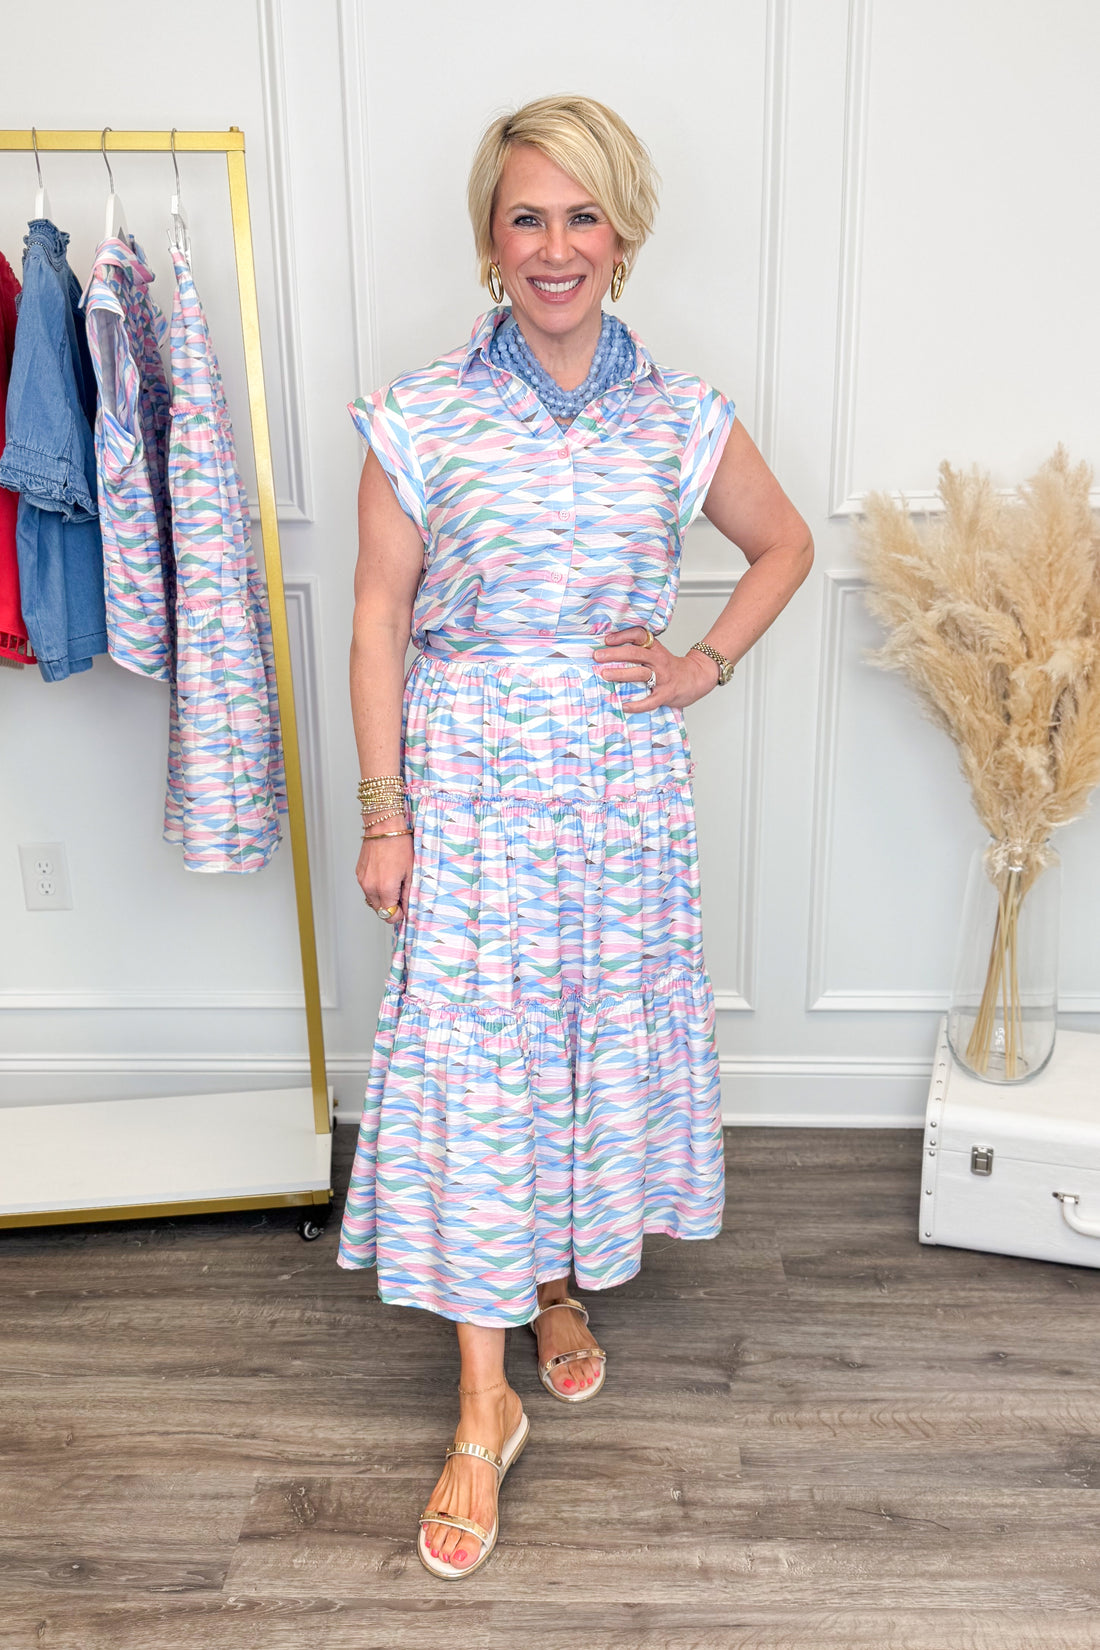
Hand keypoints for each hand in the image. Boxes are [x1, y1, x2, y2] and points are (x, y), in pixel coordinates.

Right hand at [357, 833, 412, 923]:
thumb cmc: (399, 845)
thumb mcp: (411, 872)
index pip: (389, 915)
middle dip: (391, 907)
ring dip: (383, 898)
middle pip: (379, 911)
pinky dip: (376, 888)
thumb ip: (408, 895)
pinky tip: (385, 875)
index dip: (399, 914)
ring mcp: (362, 880)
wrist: (383, 826)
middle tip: (401, 894)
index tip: (405, 907)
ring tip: (393, 882)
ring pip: (372, 900)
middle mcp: (370, 887)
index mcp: (384, 888)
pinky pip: (367, 889)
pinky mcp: (359, 873)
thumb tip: (408, 909)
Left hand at [592, 625, 719, 712]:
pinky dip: (637, 704)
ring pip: (640, 674)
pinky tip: (625, 706)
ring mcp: (663, 677)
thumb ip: (639, 652)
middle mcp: (658, 660)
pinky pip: (650, 700)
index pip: (639, 636)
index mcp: (655, 649)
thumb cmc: (671, 668)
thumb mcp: (657, 653)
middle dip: (614, 654)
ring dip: (621, 674)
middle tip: (598, 657)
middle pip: (635, 654)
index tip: (607, 640)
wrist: (696, 678)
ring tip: (605, 675)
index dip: (623, 636)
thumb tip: (609, 653)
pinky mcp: (666, 694)